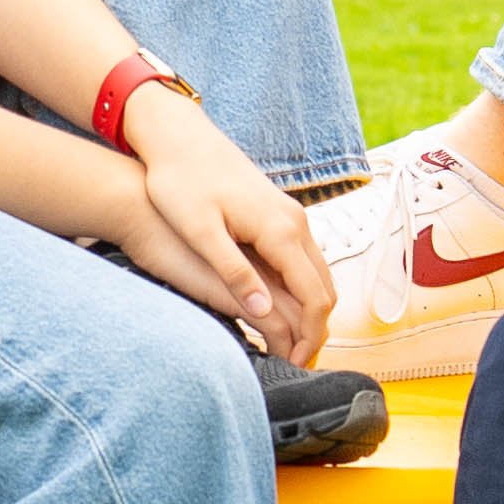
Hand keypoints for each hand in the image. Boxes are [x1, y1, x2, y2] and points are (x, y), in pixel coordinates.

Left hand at [102, 86, 334, 363]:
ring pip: (318, 274)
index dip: (310, 336)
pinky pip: (305, 260)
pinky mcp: (279, 214)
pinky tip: (280, 308)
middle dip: (317, 330)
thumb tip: (265, 314)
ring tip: (290, 344)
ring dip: (312, 312)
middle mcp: (295, 222)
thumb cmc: (179, 182)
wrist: (178, 137)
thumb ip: (234, 273)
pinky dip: (302, 291)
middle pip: (325, 288)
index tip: (296, 365)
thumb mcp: (200, 232)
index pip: (314, 297)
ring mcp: (291, 216)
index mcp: (280, 230)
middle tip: (297, 364)